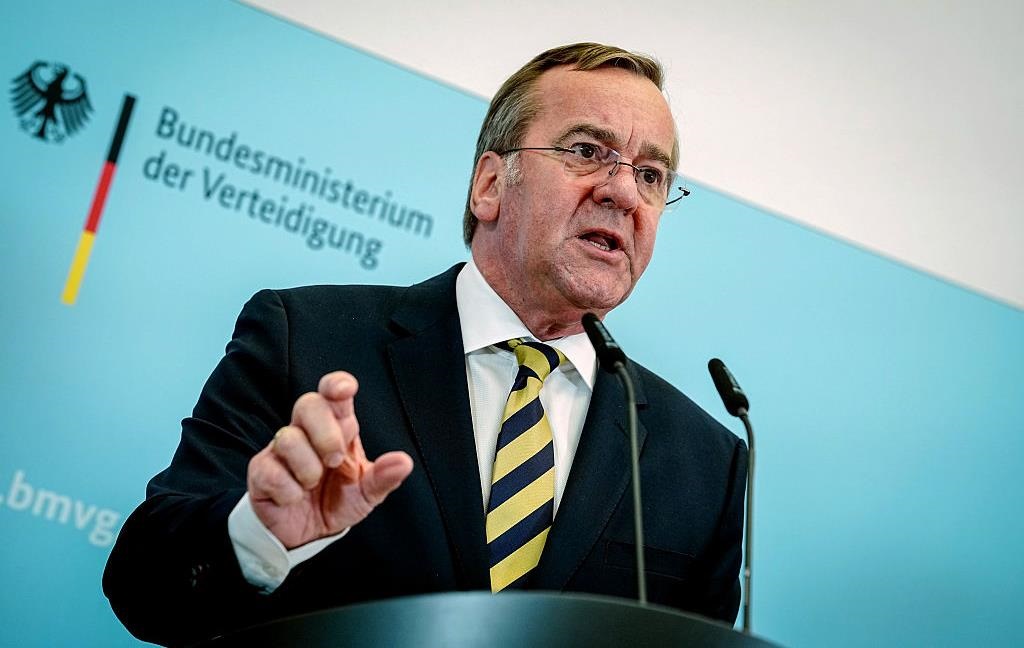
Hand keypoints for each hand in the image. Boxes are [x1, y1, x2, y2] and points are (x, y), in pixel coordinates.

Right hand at [246, 371, 413, 548]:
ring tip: (312, 485)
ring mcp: (281, 450)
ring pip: (288, 438)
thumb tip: (404, 463)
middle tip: (335, 461)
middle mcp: (307, 432)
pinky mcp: (261, 471)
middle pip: (308, 404)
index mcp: (337, 428)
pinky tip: (294, 498)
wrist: (305, 534)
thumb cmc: (336, 501)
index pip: (332, 393)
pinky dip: (288, 490)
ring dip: (308, 468)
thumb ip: (383, 478)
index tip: (344, 390)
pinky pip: (270, 471)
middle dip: (325, 433)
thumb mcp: (366, 494)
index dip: (336, 384)